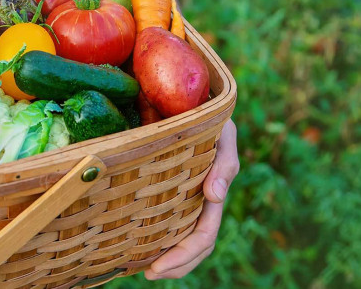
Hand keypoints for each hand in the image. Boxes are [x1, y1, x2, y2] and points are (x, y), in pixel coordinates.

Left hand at [145, 119, 238, 279]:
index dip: (184, 256)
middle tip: (148, 274)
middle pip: (194, 244)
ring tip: (142, 268)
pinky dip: (153, 234)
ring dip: (166, 257)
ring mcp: (184, 193)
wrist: (189, 91)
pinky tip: (135, 242)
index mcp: (213, 191)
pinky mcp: (165, 183)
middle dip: (175, 265)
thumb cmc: (207, 112)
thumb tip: (216, 196)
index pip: (204, 234)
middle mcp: (199, 198)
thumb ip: (225, 161)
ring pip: (180, 235)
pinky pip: (162, 216)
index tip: (155, 268)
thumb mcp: (223, 132)